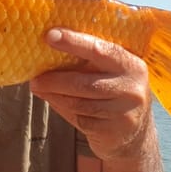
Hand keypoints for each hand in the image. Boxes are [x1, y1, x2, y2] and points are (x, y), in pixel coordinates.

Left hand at [31, 28, 152, 160]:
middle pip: (84, 82)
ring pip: (79, 103)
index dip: (74, 42)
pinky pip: (80, 119)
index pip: (100, 50)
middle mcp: (131, 88)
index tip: (50, 35)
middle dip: (55, 80)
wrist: (135, 137)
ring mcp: (124, 112)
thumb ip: (85, 64)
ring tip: (39, 88)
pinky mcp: (114, 132)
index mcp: (131, 65)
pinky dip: (63, 109)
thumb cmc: (114, 94)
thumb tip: (47, 53)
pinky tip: (55, 102)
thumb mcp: (109, 74)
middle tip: (35, 78)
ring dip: (54, 95)